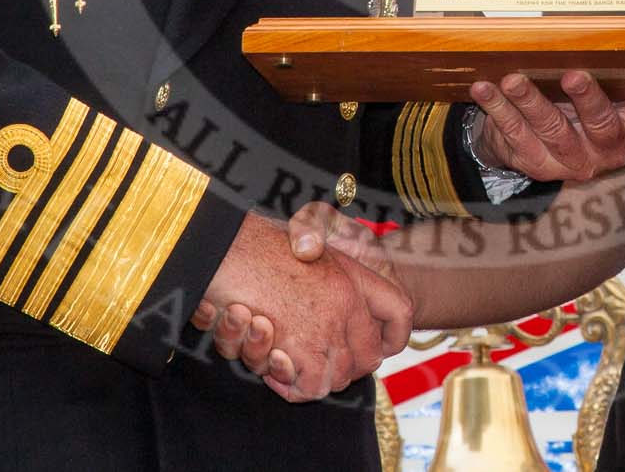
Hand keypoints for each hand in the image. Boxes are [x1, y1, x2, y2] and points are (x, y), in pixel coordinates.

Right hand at [197, 210, 411, 400]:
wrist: (225, 250)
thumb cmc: (256, 245)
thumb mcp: (305, 236)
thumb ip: (326, 254)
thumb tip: (325, 269)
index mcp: (353, 275)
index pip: (400, 311)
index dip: (392, 333)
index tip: (383, 344)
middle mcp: (347, 305)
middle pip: (368, 358)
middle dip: (347, 367)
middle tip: (315, 360)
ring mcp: (326, 331)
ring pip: (337, 378)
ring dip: (311, 376)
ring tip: (284, 357)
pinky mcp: (301, 353)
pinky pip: (309, 388)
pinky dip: (289, 385)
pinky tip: (272, 365)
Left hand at [470, 71, 624, 181]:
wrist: (536, 148)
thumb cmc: (580, 114)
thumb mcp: (614, 104)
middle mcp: (602, 151)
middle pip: (599, 123)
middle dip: (587, 99)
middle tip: (574, 76)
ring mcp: (566, 160)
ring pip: (550, 128)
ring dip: (529, 101)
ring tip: (513, 79)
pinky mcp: (533, 162)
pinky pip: (514, 133)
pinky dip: (497, 109)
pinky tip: (484, 89)